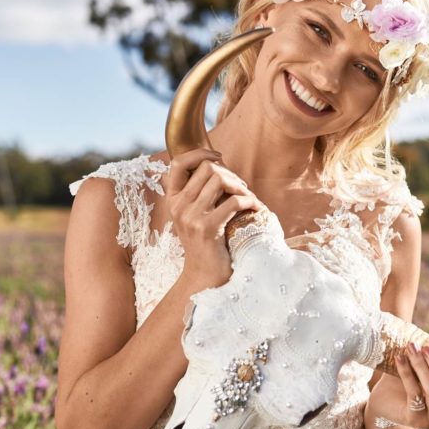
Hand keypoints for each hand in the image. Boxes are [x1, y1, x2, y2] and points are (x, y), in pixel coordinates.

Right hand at [162, 147, 265, 290]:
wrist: (205, 276)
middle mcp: (178, 206)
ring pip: (220, 180)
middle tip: (241, 188)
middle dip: (230, 174)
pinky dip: (249, 202)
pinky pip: (234, 202)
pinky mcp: (207, 228)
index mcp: (173, 200)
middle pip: (207, 169)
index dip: (199, 153)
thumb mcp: (196, 215)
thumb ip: (200, 193)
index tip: (218, 156)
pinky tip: (255, 209)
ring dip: (241, 187)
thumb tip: (216, 165)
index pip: (177, 163)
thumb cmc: (207, 243)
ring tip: (248, 198)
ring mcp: (190, 217)